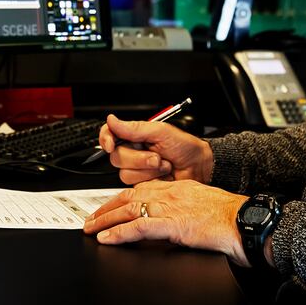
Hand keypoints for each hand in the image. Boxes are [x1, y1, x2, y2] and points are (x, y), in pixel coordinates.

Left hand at [82, 180, 251, 265]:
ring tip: (91, 229)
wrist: (245, 222)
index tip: (108, 207)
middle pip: (129, 197)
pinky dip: (119, 233)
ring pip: (129, 210)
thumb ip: (184, 209)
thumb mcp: (202, 206)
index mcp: (177, 188)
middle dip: (106, 208)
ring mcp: (170, 208)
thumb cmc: (230, 218)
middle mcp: (170, 194)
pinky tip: (107, 238)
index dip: (120, 198)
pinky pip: (139, 227)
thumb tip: (171, 221)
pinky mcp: (173, 224)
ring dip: (105, 220)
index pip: (141, 190)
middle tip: (90, 219)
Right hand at [98, 113, 213, 185]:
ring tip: (163, 165)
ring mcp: (137, 169)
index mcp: (135, 136)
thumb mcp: (161, 132)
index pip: (110, 134)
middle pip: (116, 157)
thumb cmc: (185, 148)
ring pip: (124, 173)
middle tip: (156, 156)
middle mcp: (134, 152)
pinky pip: (135, 185)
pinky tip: (162, 176)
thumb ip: (134, 128)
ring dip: (147, 170)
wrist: (200, 168)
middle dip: (138, 159)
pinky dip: (151, 179)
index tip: (110, 143)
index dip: (105, 139)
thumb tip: (112, 120)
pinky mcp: (142, 185)